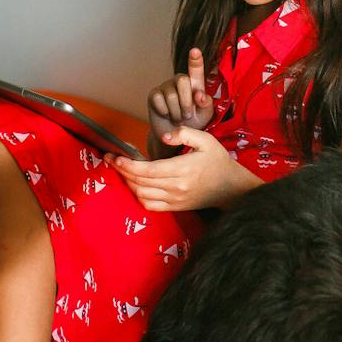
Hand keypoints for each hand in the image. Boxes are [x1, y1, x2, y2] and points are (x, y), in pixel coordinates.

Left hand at [113, 127, 259, 213]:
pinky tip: (135, 184)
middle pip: (140, 182)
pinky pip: (150, 205)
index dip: (128, 165)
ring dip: (128, 182)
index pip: (148, 170)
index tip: (116, 157)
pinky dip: (138, 196)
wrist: (230, 187)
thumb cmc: (217, 161)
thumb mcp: (206, 140)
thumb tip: (165, 136)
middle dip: (122, 170)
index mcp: (182, 169)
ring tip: (122, 169)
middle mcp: (176, 187)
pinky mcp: (174, 207)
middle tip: (111, 159)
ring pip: (142, 194)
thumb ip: (184, 133)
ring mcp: (174, 199)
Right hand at [145, 48, 216, 139]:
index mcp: (195, 83)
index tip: (195, 51)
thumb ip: (207, 103)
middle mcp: (179, 81)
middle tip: (187, 115)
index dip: (195, 60)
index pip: (196, 70)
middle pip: (183, 81)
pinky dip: (164, 111)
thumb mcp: (205, 114)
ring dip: (176, 112)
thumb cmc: (193, 122)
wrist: (175, 135)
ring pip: (171, 95)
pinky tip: (166, 114)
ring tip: (178, 118)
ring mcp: (165, 86)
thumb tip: (200, 95)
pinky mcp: (153, 94)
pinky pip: (158, 100)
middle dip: (186, 103)